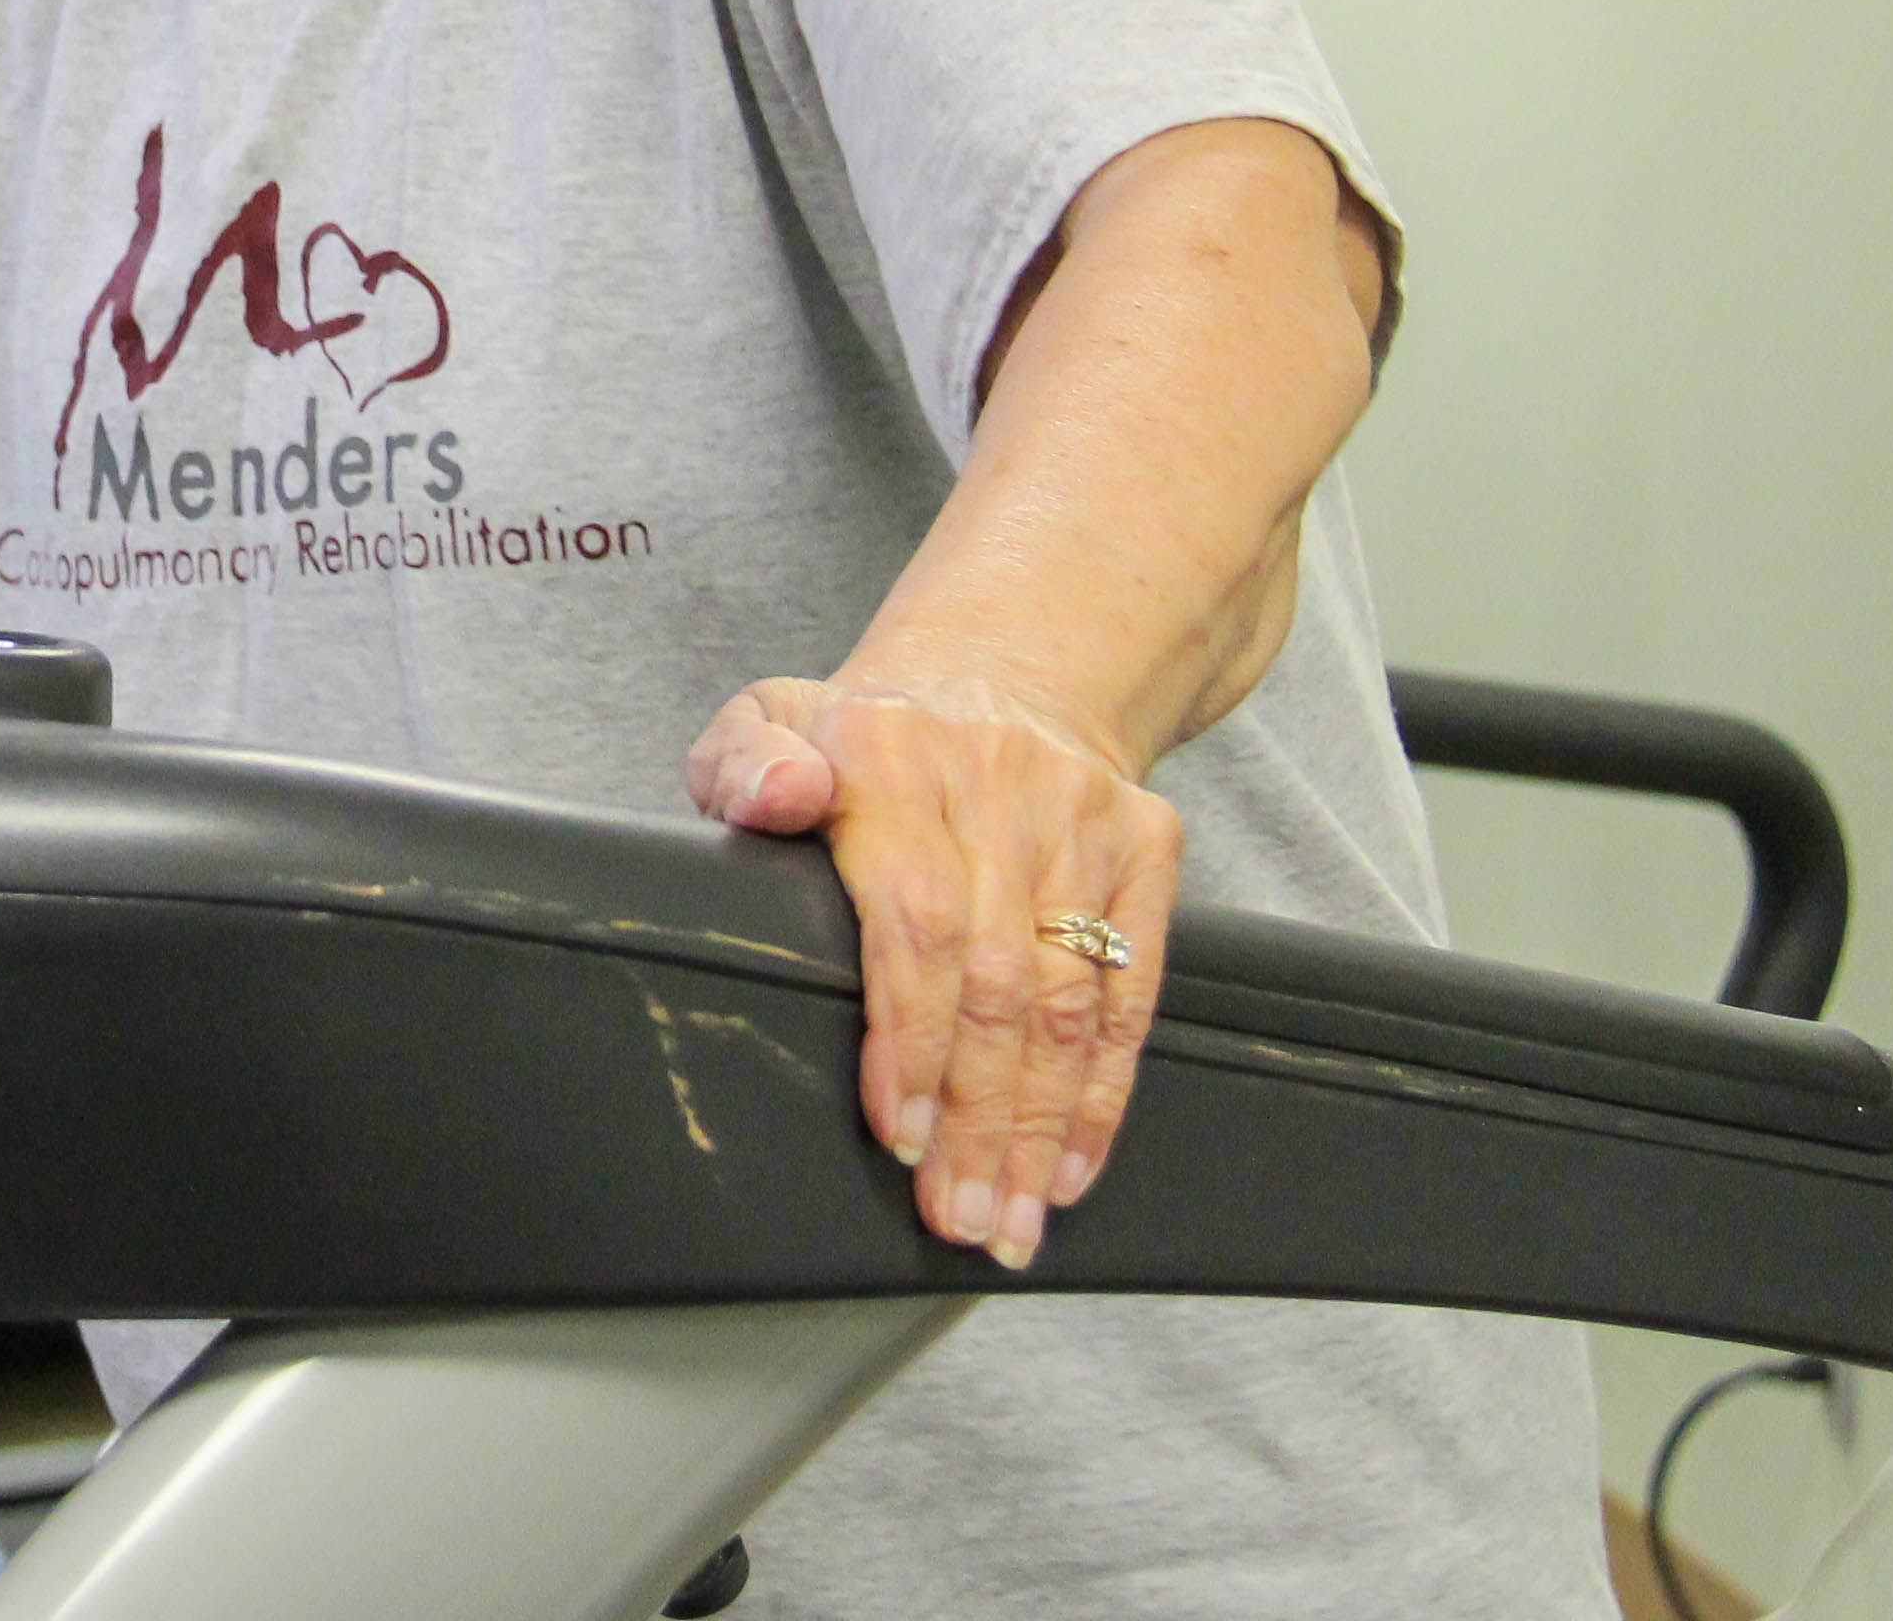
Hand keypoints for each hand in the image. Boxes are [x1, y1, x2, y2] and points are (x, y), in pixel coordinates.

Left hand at [685, 670, 1180, 1273]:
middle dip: (978, 1118)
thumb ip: (744, 765)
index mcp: (886, 752)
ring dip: (1041, 1126)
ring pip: (1069, 1001)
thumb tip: (778, 797)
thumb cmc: (858, 735)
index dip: (911, 1038)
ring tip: (1009, 1220)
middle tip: (958, 1219)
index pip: (914, 918)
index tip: (899, 1136)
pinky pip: (1134, 990)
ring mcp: (1083, 815)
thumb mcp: (768, 719)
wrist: (1003, 672)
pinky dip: (1103, 1089)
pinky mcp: (1148, 843)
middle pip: (998, 981)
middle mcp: (997, 780)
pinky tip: (1069, 1163)